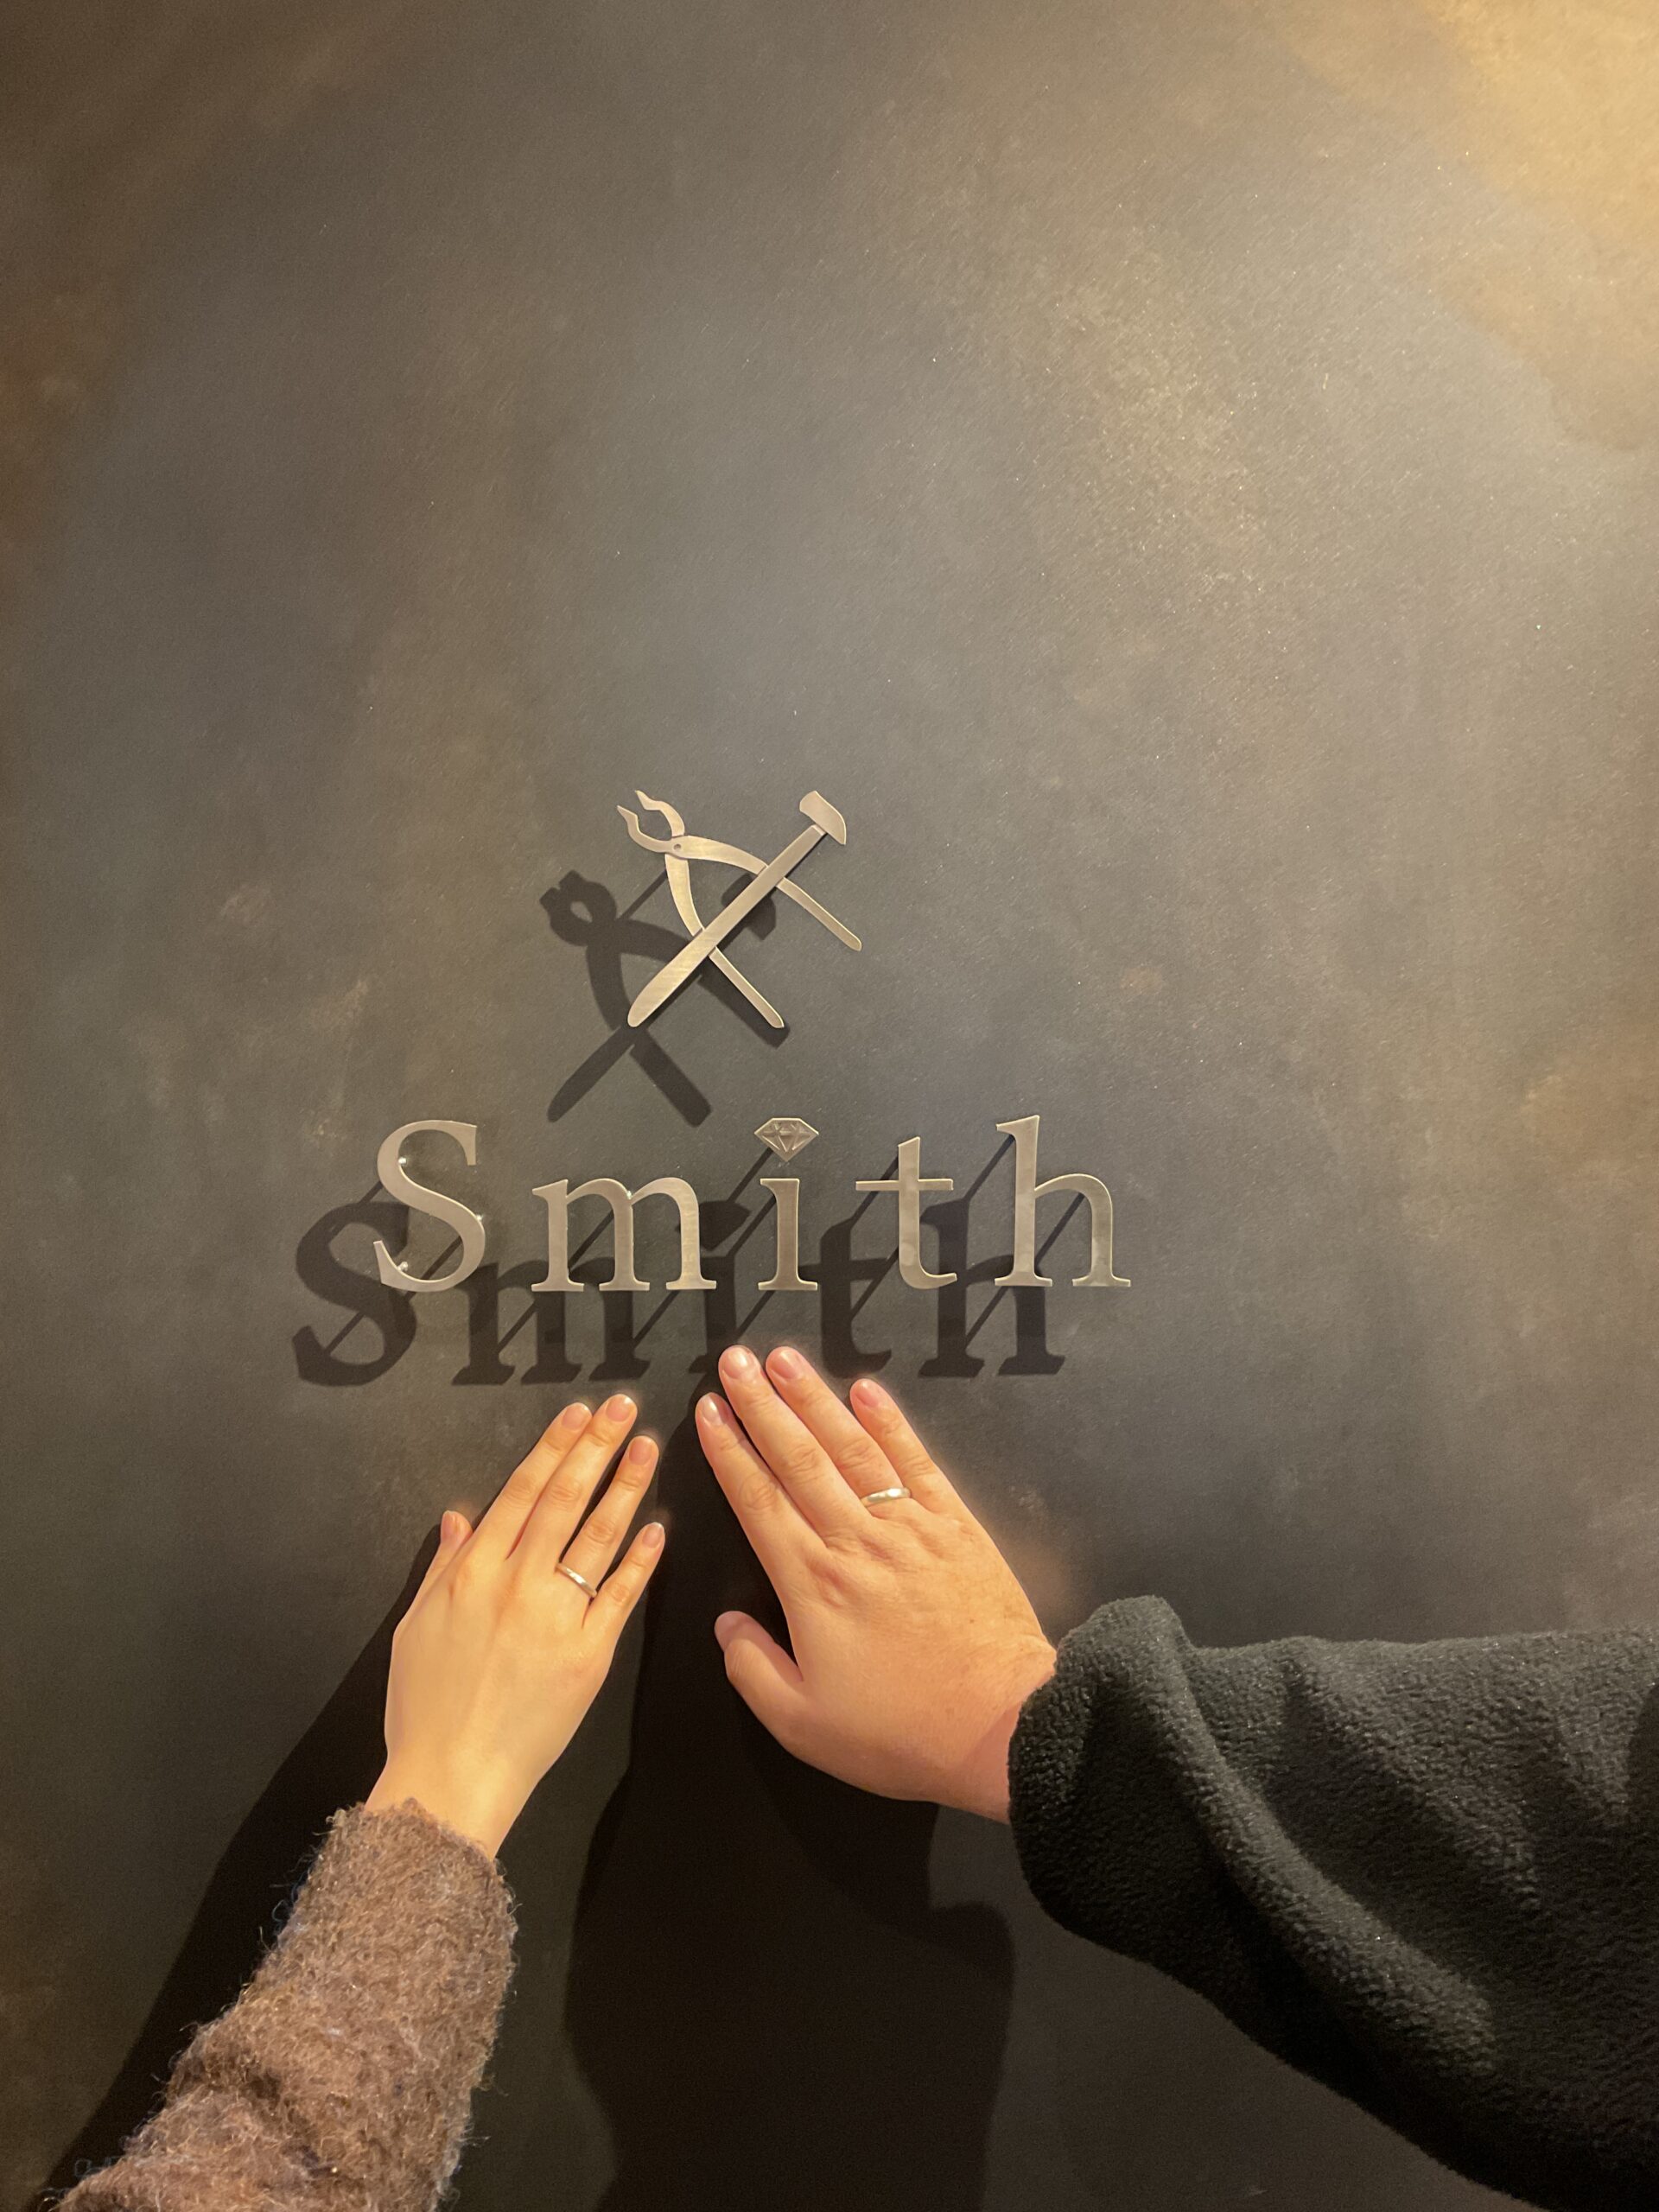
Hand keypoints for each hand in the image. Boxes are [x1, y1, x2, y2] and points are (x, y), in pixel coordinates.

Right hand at [365, 1394, 663, 1855]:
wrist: (450, 1777)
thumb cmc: (424, 1708)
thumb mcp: (414, 1628)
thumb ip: (441, 1567)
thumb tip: (459, 1516)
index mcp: (472, 1572)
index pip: (521, 1492)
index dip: (553, 1448)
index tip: (578, 1414)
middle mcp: (517, 1583)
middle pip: (564, 1500)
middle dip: (596, 1448)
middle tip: (624, 1408)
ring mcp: (557, 1617)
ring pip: (598, 1536)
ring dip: (625, 1487)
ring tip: (647, 1449)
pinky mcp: (590, 1655)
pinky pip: (620, 1596)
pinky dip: (640, 1559)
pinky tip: (658, 1527)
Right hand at [697, 1346, 1054, 1819]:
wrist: (1004, 1727)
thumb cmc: (900, 1733)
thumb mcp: (804, 1725)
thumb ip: (753, 1670)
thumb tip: (725, 1624)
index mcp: (811, 1585)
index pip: (758, 1501)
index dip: (728, 1453)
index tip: (707, 1413)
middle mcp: (855, 1541)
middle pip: (798, 1458)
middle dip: (760, 1405)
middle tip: (732, 1361)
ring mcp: (909, 1527)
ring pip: (851, 1447)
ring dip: (814, 1398)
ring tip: (783, 1359)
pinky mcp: (956, 1526)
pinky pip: (915, 1462)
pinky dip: (889, 1422)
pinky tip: (866, 1390)